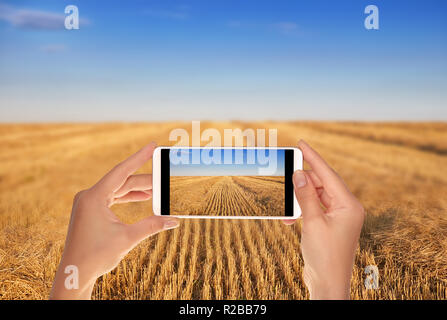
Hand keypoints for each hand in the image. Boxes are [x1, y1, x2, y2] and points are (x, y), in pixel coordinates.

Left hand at [50, 142, 179, 298]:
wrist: (75, 272)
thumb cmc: (96, 256)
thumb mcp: (128, 238)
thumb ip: (151, 225)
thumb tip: (173, 220)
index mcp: (94, 197)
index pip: (121, 171)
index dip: (139, 158)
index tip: (152, 146)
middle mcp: (89, 196)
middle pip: (122, 181)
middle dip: (144, 180)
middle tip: (163, 177)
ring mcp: (88, 203)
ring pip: (117, 189)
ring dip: (136, 189)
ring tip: (156, 189)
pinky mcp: (90, 210)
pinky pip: (111, 197)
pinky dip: (127, 197)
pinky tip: (142, 197)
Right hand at [283, 140, 364, 299]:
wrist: (328, 283)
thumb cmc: (325, 255)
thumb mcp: (312, 222)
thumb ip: (305, 196)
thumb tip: (298, 174)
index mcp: (349, 205)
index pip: (329, 174)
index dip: (313, 157)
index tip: (301, 143)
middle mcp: (346, 208)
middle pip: (322, 184)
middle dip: (302, 182)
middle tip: (285, 173)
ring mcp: (339, 217)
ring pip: (316, 197)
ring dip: (299, 200)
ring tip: (286, 203)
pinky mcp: (330, 225)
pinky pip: (314, 209)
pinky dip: (301, 211)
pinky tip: (289, 218)